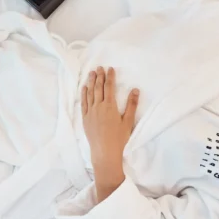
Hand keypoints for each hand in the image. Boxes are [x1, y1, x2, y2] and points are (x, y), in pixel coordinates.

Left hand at [81, 66, 139, 200]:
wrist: (105, 152)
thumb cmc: (119, 138)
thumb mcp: (128, 121)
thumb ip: (131, 105)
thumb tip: (135, 90)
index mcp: (110, 106)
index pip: (109, 87)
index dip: (110, 77)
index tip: (110, 69)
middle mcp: (98, 107)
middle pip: (98, 88)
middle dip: (99, 76)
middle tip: (99, 67)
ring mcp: (90, 112)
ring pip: (90, 93)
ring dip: (90, 82)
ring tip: (91, 73)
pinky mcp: (85, 118)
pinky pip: (83, 103)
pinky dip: (84, 94)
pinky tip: (84, 88)